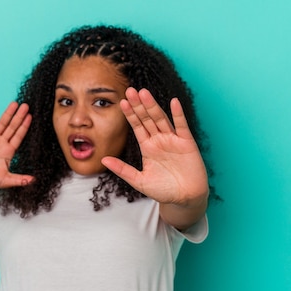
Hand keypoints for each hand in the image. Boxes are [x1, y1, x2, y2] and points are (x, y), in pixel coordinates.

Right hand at [0, 103, 33, 191]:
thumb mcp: (6, 180)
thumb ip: (19, 179)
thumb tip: (34, 180)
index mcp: (9, 151)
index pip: (19, 136)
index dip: (24, 127)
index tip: (30, 117)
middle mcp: (1, 143)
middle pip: (12, 127)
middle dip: (19, 116)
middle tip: (26, 105)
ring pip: (1, 123)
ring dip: (7, 114)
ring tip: (14, 103)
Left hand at [101, 88, 208, 206]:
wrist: (185, 199)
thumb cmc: (164, 190)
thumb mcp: (139, 181)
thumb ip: (122, 170)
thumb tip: (103, 159)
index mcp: (148, 147)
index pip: (137, 126)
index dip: (130, 114)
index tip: (121, 102)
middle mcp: (159, 140)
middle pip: (147, 119)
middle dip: (138, 105)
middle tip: (130, 91)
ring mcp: (173, 140)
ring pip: (161, 119)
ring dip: (153, 106)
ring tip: (144, 92)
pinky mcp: (187, 143)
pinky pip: (182, 126)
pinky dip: (178, 114)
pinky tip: (173, 102)